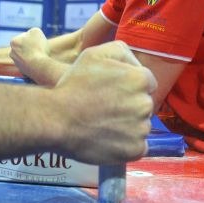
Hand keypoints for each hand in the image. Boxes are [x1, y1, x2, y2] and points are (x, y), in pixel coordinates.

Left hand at [9, 27, 53, 81]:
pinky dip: (34, 64)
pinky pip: (30, 65)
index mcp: (13, 42)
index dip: (33, 38)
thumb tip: (31, 35)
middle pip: (24, 47)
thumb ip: (32, 31)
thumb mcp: (36, 31)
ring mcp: (17, 63)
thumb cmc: (37, 47)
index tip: (38, 41)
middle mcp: (12, 53)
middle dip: (31, 47)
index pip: (24, 36)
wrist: (39, 66)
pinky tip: (40, 63)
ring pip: (27, 56)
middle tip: (40, 48)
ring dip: (33, 56)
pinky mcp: (23, 72)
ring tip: (41, 56)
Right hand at [52, 40, 156, 164]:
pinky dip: (125, 144)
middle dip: (129, 104)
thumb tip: (135, 63)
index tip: (111, 91)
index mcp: (140, 79)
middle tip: (105, 107)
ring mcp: (141, 129)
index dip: (128, 86)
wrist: (56, 119)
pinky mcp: (134, 150)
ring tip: (102, 123)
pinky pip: (137, 146)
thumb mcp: (94, 54)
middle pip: (144, 104)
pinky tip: (107, 137)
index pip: (146, 82)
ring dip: (127, 125)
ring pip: (140, 125)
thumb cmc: (74, 85)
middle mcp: (146, 104)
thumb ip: (121, 51)